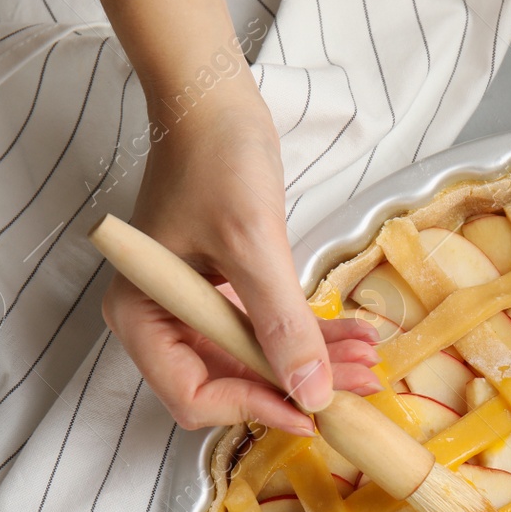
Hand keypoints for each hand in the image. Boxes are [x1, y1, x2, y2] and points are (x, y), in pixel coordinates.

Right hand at [102, 81, 380, 434]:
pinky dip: (311, 338)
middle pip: (230, 385)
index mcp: (142, 317)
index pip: (193, 395)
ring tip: (368, 362)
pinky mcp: (227, 295)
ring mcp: (196, 310)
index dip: (253, 408)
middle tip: (359, 387)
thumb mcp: (253, 246)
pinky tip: (355, 337)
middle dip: (296, 388)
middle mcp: (162, 323)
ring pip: (259, 363)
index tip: (311, 408)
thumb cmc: (216, 161)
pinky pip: (270, 332)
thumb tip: (312, 393)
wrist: (216, 103)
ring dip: (314, 365)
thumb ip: (280, 324)